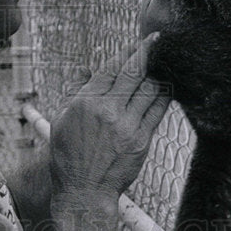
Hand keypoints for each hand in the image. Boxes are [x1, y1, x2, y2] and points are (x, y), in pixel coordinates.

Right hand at [49, 36, 170, 211]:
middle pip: (133, 73)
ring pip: (149, 89)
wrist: (84, 192)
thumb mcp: (62, 120)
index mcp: (87, 103)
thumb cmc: (69, 158)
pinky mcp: (142, 140)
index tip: (136, 42)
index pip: (112, 69)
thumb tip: (90, 73)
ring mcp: (128, 126)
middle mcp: (108, 111)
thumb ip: (78, 94)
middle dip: (147, 51)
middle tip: (156, 39)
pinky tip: (168, 87)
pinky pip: (157, 111)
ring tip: (165, 61)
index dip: (126, 52)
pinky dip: (164, 96)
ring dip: (158, 72)